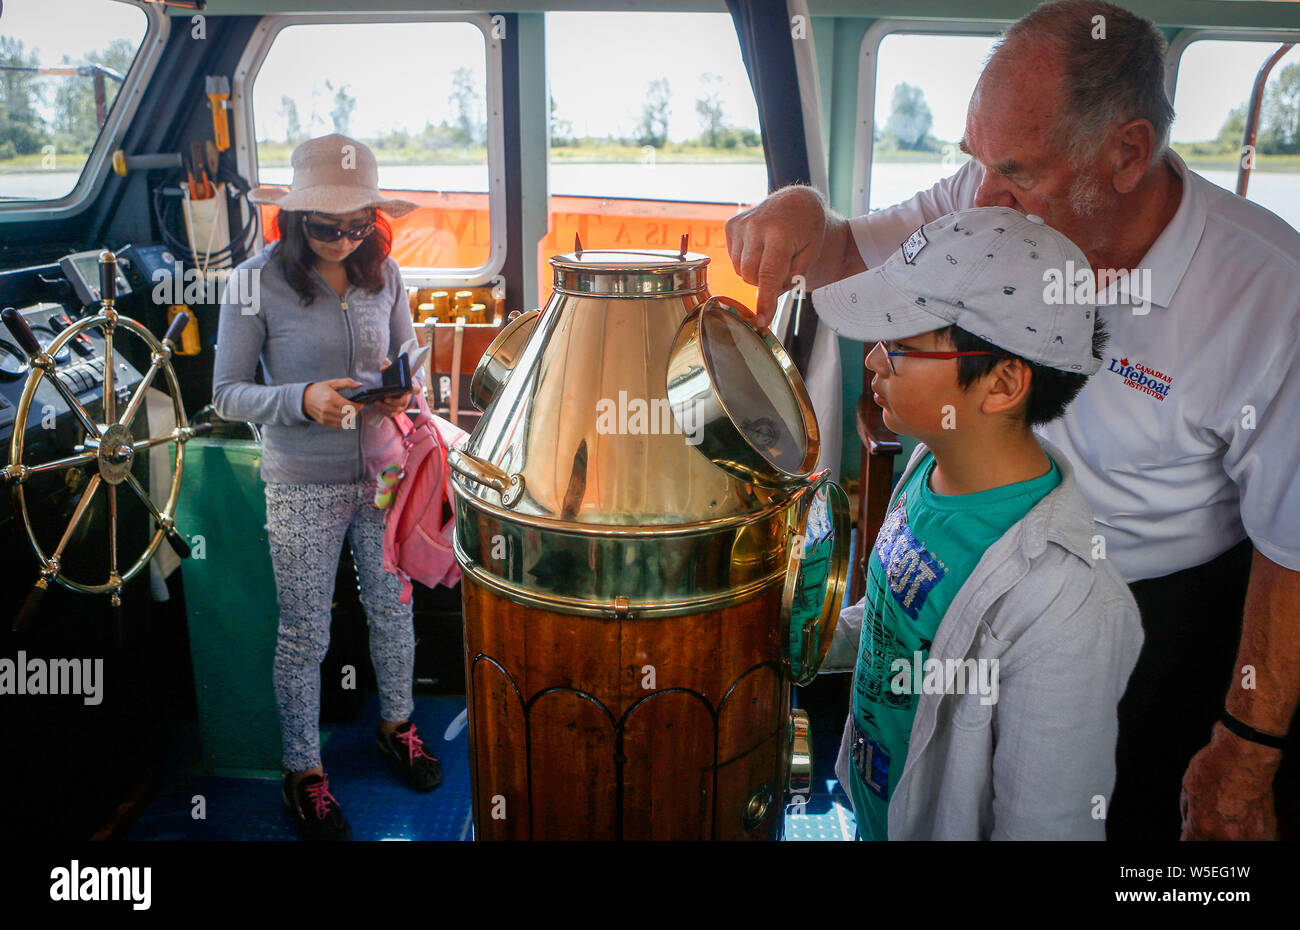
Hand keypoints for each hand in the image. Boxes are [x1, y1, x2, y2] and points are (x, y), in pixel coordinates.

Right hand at [303, 377, 361, 428]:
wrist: (304, 398)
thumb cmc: (319, 390)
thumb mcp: (332, 383)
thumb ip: (346, 382)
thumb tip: (359, 384)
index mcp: (331, 398)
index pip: (349, 406)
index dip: (358, 406)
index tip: (361, 403)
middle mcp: (328, 408)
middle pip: (348, 415)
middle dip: (356, 411)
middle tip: (357, 407)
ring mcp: (325, 417)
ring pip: (344, 422)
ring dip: (351, 417)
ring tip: (351, 411)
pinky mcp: (324, 422)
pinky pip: (339, 425)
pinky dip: (344, 422)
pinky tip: (345, 416)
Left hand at [373, 358, 413, 418]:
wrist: (389, 388)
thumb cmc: (392, 378)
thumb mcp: (390, 370)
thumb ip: (386, 365)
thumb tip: (381, 369)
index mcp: (409, 388)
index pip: (416, 389)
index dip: (414, 389)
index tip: (408, 388)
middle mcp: (407, 398)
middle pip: (403, 402)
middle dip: (393, 402)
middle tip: (385, 399)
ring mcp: (401, 406)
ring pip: (395, 410)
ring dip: (385, 407)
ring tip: (376, 402)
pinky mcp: (395, 411)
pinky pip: (390, 414)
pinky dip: (383, 411)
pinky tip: (377, 406)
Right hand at [725, 185, 830, 326]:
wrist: (796, 200)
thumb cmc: (808, 228)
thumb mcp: (812, 252)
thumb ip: (793, 277)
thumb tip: (770, 299)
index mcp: (780, 233)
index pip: (769, 275)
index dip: (765, 300)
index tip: (762, 320)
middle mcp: (756, 227)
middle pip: (751, 276)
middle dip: (765, 282)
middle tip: (781, 269)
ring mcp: (741, 225)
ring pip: (740, 270)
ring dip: (755, 271)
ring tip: (771, 255)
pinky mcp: (731, 225)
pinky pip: (734, 259)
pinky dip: (747, 260)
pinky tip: (760, 247)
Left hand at [1179, 722, 1280, 839]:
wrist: (1246, 754)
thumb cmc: (1215, 766)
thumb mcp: (1188, 786)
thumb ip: (1187, 811)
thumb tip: (1186, 825)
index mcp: (1203, 825)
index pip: (1190, 843)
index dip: (1189, 835)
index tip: (1191, 831)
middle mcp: (1226, 836)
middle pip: (1210, 843)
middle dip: (1208, 833)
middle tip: (1214, 815)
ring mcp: (1249, 836)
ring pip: (1232, 842)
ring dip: (1229, 833)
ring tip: (1230, 812)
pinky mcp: (1266, 830)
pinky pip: (1253, 838)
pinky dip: (1248, 831)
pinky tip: (1244, 815)